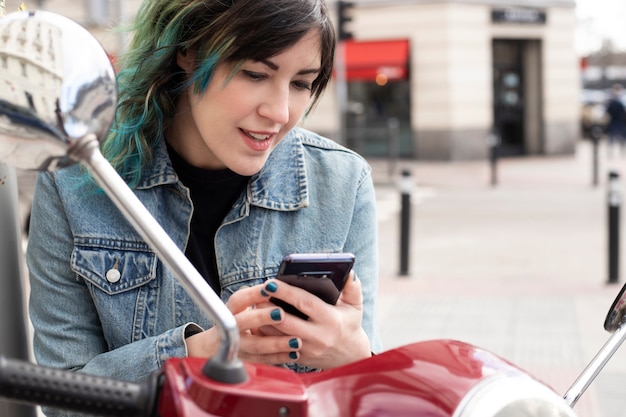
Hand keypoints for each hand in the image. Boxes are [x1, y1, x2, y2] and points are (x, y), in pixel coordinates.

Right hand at [185, 284, 300, 364]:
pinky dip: (279, 358)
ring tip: (296, 341)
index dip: (252, 294)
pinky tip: (294, 354)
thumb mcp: (241, 308)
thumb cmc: (238, 320)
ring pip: (255, 346)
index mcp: (231, 311)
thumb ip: (258, 300)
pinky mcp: (246, 361)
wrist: (215, 347)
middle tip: (281, 314)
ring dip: (277, 343)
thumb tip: (280, 287)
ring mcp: (236, 346)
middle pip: (242, 322)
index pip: (238, 300)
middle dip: (261, 317)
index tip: (269, 288)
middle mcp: (231, 328)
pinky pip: (263, 361)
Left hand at [259, 272, 371, 368]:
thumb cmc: (350, 325)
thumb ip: (353, 287)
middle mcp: (318, 337)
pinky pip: (277, 347)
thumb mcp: (355, 306)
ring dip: (263, 320)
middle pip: (286, 321)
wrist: (350, 358)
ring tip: (254, 305)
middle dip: (268, 307)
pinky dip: (265, 335)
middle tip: (257, 293)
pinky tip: (257, 322)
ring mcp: (307, 350)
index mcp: (330, 320)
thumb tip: (349, 271)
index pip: (305, 303)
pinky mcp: (299, 359)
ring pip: (277, 336)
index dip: (286, 292)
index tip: (271, 282)